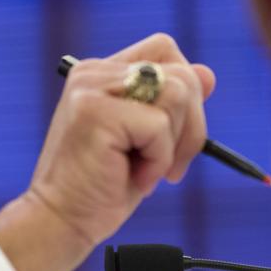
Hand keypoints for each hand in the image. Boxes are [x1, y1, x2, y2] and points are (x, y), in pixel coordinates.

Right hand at [0, 34, 214, 270]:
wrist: (62, 222)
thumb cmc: (102, 186)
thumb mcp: (147, 141)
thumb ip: (173, 105)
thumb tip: (208, 74)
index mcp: (101, 73)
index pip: (165, 49)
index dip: (186, 87)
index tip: (176, 132)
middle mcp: (93, 73)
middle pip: (180, 73)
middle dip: (191, 126)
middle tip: (169, 165)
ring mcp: (91, 89)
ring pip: (177, 95)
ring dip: (173, 146)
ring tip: (145, 170)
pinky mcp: (95, 112)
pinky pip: (159, 127)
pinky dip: (158, 162)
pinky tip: (135, 179)